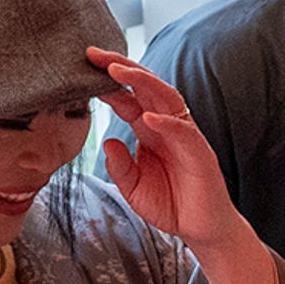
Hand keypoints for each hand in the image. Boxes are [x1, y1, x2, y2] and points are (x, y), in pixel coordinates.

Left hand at [87, 47, 244, 252]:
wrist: (200, 228)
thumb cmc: (170, 204)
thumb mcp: (133, 188)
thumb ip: (120, 166)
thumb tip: (108, 142)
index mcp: (148, 130)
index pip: (126, 98)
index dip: (106, 82)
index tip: (84, 67)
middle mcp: (166, 126)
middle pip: (144, 87)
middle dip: (120, 67)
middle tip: (94, 55)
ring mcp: (184, 136)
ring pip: (165, 98)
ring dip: (142, 82)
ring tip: (117, 71)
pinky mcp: (200, 152)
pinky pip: (183, 132)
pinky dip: (166, 123)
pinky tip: (147, 118)